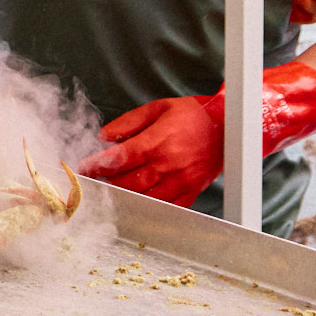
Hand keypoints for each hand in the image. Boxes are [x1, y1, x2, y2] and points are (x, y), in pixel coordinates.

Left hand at [76, 61, 315, 208]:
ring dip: (124, 197)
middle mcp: (168, 164)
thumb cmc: (192, 116)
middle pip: (128, 182)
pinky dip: (149, 207)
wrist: (230, 128)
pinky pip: (167, 207)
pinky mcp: (191, 192)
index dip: (99, 165)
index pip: (121, 158)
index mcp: (158, 142)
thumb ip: (128, 122)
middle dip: (106, 183)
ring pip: (145, 197)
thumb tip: (103, 136)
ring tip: (108, 193)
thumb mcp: (157, 108)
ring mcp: (181, 181)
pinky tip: (135, 204)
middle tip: (91, 182)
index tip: (84, 167)